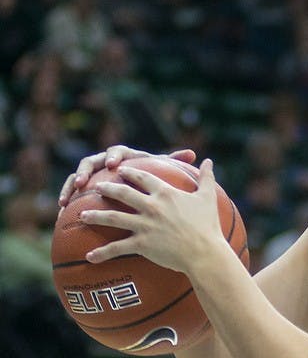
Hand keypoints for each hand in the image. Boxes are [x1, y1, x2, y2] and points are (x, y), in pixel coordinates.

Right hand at [59, 145, 196, 205]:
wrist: (144, 196)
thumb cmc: (158, 186)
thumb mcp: (166, 175)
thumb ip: (175, 163)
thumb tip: (194, 154)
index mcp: (128, 158)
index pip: (119, 151)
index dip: (114, 156)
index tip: (114, 166)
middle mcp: (109, 163)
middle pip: (94, 160)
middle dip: (88, 169)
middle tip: (86, 180)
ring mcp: (96, 175)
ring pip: (80, 174)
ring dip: (73, 180)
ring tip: (72, 191)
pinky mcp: (86, 189)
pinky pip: (72, 190)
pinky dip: (66, 194)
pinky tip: (62, 205)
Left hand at [79, 158, 224, 273]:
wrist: (205, 253)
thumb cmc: (209, 227)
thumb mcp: (208, 198)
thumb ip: (207, 177)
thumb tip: (210, 161)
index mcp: (165, 194)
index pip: (143, 178)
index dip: (130, 172)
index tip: (121, 169)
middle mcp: (151, 206)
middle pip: (122, 193)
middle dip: (107, 188)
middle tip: (96, 186)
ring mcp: (144, 225)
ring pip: (113, 217)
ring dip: (96, 216)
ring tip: (83, 215)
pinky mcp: (142, 244)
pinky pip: (117, 248)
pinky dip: (102, 252)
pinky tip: (89, 256)